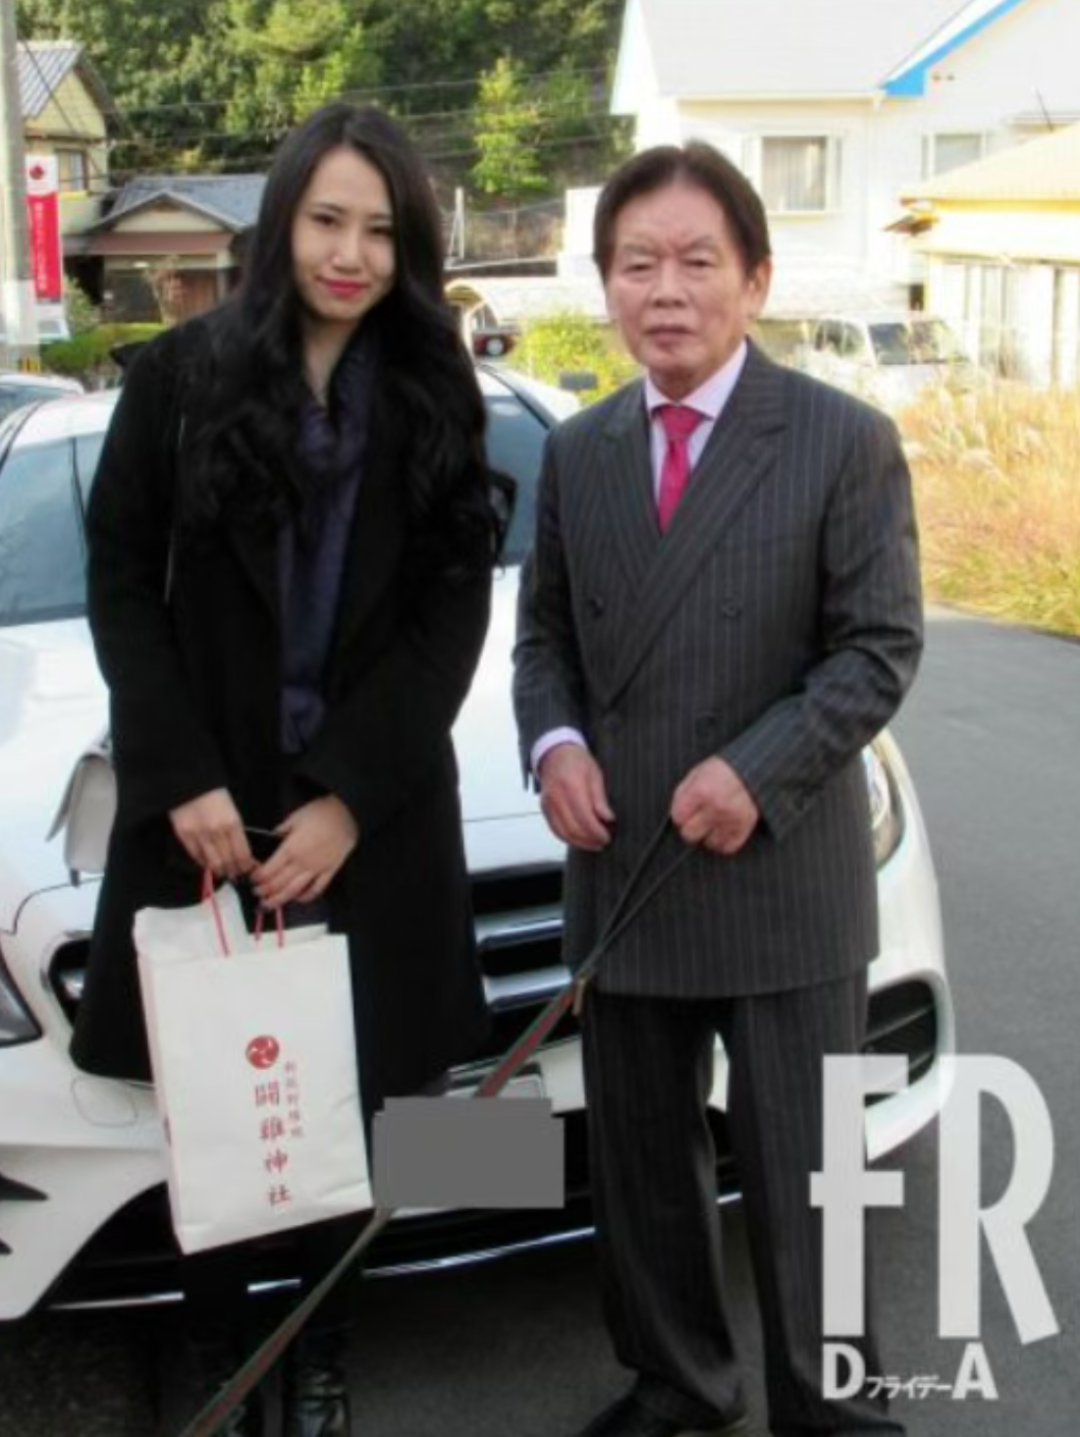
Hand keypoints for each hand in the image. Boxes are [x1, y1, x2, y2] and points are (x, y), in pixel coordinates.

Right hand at [169, 788, 254, 880]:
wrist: (189, 780)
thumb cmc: (212, 792)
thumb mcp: (231, 809)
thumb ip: (236, 829)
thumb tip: (241, 849)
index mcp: (232, 822)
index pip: (243, 853)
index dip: (247, 865)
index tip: (250, 868)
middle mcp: (216, 831)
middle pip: (229, 861)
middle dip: (235, 871)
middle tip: (238, 875)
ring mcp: (199, 835)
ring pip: (213, 863)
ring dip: (220, 871)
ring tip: (225, 873)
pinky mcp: (184, 835)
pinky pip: (196, 856)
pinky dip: (204, 864)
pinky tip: (209, 865)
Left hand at [252, 795, 358, 909]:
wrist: (348, 813)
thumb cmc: (323, 812)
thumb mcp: (295, 817)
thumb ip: (280, 830)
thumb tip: (271, 838)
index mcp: (291, 848)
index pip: (268, 870)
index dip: (257, 878)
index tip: (252, 879)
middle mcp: (303, 862)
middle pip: (278, 884)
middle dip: (264, 891)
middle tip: (256, 893)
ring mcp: (317, 868)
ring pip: (294, 891)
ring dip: (279, 900)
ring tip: (269, 904)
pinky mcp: (330, 870)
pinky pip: (317, 889)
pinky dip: (306, 897)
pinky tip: (298, 899)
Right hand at [538, 743, 613, 850]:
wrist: (554, 752)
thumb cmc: (576, 761)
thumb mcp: (594, 774)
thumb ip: (600, 799)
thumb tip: (608, 818)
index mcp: (571, 785)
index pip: (584, 817)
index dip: (597, 832)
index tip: (607, 836)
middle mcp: (556, 796)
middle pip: (573, 828)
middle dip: (589, 840)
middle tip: (603, 842)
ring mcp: (548, 804)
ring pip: (563, 832)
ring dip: (579, 842)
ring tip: (593, 844)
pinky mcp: (544, 809)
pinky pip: (555, 829)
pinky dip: (567, 838)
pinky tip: (579, 840)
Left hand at [670, 757, 758, 855]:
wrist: (753, 771)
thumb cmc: (724, 770)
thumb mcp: (698, 772)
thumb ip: (684, 793)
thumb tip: (675, 814)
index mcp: (701, 790)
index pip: (678, 817)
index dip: (680, 814)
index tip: (686, 811)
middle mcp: (715, 807)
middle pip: (690, 834)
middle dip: (691, 827)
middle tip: (698, 819)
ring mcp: (731, 819)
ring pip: (708, 843)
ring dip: (708, 835)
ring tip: (712, 823)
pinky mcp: (744, 827)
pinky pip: (727, 847)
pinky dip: (724, 842)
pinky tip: (723, 830)